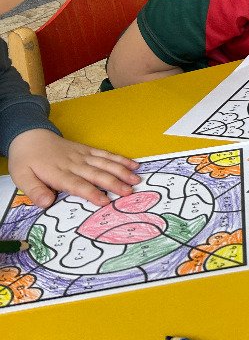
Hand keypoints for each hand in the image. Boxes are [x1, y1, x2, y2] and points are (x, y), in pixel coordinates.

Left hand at [6, 129, 140, 207]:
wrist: (30, 136)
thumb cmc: (26, 160)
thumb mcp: (21, 177)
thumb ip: (34, 191)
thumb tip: (46, 203)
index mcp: (58, 172)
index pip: (77, 184)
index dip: (91, 192)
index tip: (105, 201)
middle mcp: (74, 163)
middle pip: (96, 174)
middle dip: (114, 183)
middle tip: (128, 192)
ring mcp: (83, 155)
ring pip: (105, 163)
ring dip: (121, 171)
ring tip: (136, 180)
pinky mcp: (87, 150)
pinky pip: (105, 154)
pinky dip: (120, 159)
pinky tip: (133, 164)